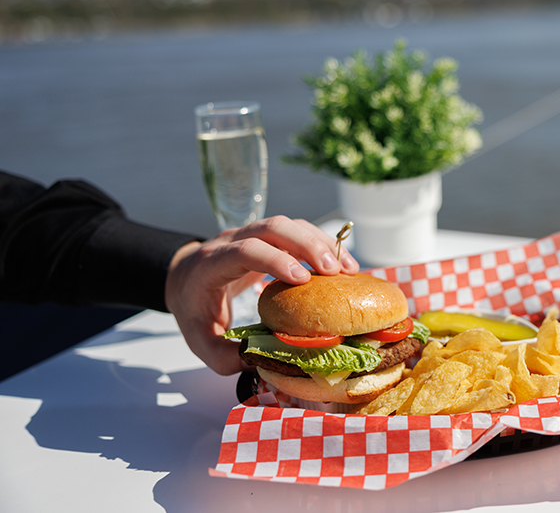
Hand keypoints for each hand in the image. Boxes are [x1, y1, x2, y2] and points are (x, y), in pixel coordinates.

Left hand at [164, 216, 358, 374]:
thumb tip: (257, 361)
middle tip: (335, 271)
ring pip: (289, 225)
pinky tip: (341, 264)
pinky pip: (297, 230)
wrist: (184, 278)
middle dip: (307, 245)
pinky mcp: (269, 237)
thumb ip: (222, 355)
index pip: (245, 251)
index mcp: (212, 264)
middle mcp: (232, 240)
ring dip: (321, 243)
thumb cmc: (194, 308)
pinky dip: (322, 243)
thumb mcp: (198, 338)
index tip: (303, 280)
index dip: (275, 261)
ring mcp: (251, 233)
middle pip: (272, 227)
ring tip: (348, 270)